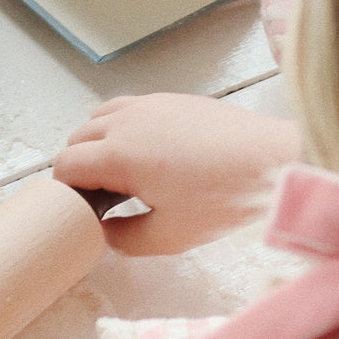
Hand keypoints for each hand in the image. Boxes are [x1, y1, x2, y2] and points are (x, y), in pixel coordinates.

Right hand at [53, 93, 301, 254]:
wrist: (273, 161)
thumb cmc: (224, 199)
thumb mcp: (169, 237)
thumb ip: (125, 239)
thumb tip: (105, 233)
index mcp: (118, 154)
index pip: (65, 166)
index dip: (67, 192)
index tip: (85, 212)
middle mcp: (126, 121)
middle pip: (77, 139)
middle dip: (80, 168)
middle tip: (105, 199)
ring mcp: (150, 104)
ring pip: (100, 118)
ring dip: (99, 144)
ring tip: (125, 175)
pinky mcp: (174, 99)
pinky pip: (130, 107)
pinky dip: (124, 128)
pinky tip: (151, 154)